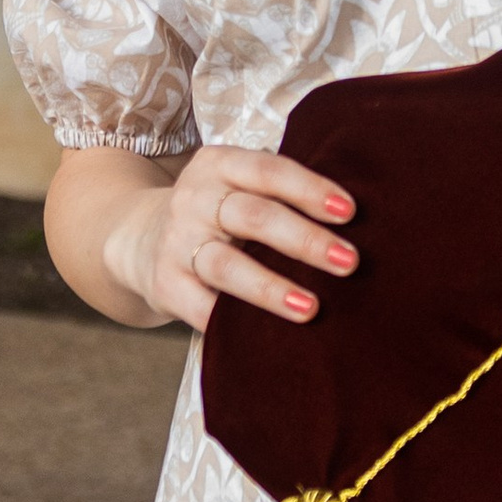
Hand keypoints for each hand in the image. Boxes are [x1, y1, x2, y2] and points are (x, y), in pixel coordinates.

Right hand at [104, 141, 359, 334]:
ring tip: (311, 308)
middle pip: (253, 216)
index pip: (268, 170)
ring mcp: (176, 242)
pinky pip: (201, 308)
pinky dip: (230, 323)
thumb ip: (282, 193)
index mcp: (219, 165)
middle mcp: (194, 199)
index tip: (349, 211)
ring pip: (227, 265)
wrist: (138, 237)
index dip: (309, 189)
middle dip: (304, 240)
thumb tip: (362, 217)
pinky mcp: (165, 285)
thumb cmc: (218, 212)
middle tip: (350, 262)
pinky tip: (263, 337)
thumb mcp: (238, 185)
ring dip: (271, 287)